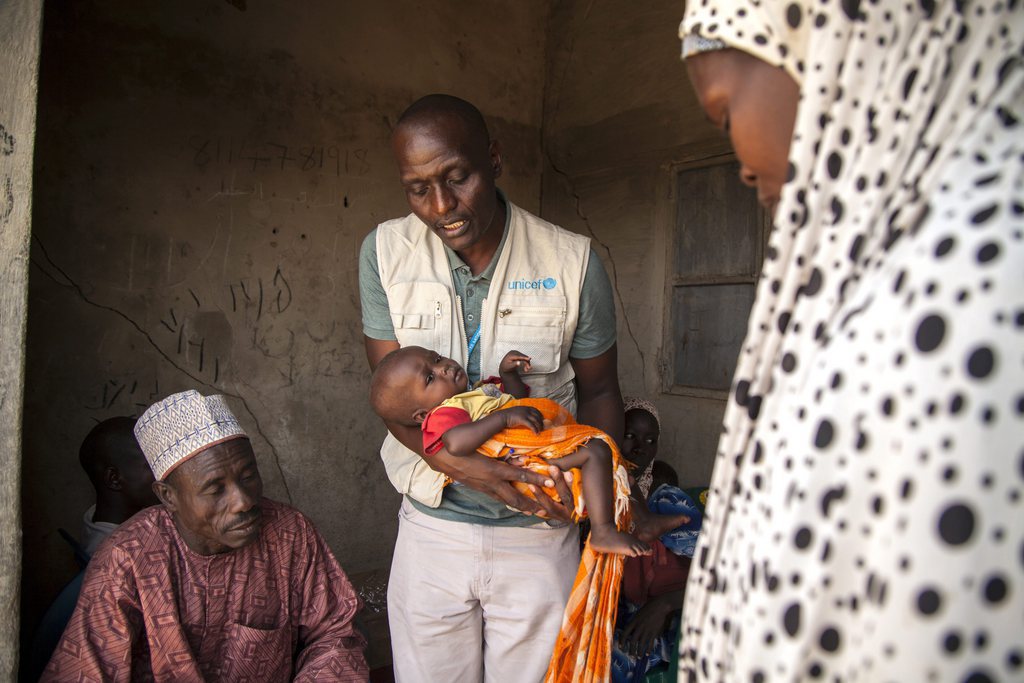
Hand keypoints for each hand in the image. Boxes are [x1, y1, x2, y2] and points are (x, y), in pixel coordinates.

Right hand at [425, 451, 573, 520]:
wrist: (438, 454)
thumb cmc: (459, 444)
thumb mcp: (479, 442)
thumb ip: (500, 447)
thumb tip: (520, 455)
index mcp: (492, 470)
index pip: (519, 476)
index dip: (536, 480)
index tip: (550, 484)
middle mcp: (490, 482)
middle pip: (515, 498)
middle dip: (531, 505)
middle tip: (544, 510)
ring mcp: (483, 487)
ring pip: (505, 500)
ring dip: (520, 506)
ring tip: (532, 511)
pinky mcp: (478, 488)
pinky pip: (496, 497)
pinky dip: (507, 500)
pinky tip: (511, 501)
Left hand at [499, 351, 531, 375]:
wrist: (504, 366)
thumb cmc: (506, 367)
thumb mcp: (509, 367)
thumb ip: (514, 364)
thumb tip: (519, 363)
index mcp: (511, 354)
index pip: (519, 356)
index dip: (524, 357)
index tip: (529, 358)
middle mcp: (514, 352)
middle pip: (523, 356)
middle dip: (526, 363)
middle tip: (528, 369)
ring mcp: (516, 352)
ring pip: (524, 357)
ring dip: (526, 363)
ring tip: (526, 370)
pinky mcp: (518, 354)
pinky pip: (524, 357)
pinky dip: (525, 362)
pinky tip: (525, 368)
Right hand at [501, 406, 543, 431]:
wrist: (502, 416)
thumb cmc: (508, 415)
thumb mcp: (516, 411)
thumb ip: (522, 412)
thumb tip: (525, 417)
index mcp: (525, 407)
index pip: (536, 410)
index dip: (540, 415)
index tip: (542, 419)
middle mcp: (526, 410)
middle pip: (537, 415)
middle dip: (541, 422)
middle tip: (542, 427)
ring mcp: (525, 414)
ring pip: (536, 420)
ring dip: (539, 426)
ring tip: (540, 431)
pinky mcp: (523, 419)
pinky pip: (531, 425)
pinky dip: (535, 430)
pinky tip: (536, 434)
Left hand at [618, 596, 675, 657]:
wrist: (660, 606)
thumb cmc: (649, 607)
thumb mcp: (638, 613)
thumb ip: (635, 622)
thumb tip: (633, 630)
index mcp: (634, 621)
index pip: (625, 633)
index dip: (622, 641)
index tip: (621, 647)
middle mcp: (639, 627)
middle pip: (633, 641)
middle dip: (631, 650)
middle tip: (631, 656)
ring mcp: (647, 630)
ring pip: (641, 644)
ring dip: (639, 652)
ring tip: (638, 657)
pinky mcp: (654, 632)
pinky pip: (650, 643)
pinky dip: (648, 649)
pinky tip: (647, 653)